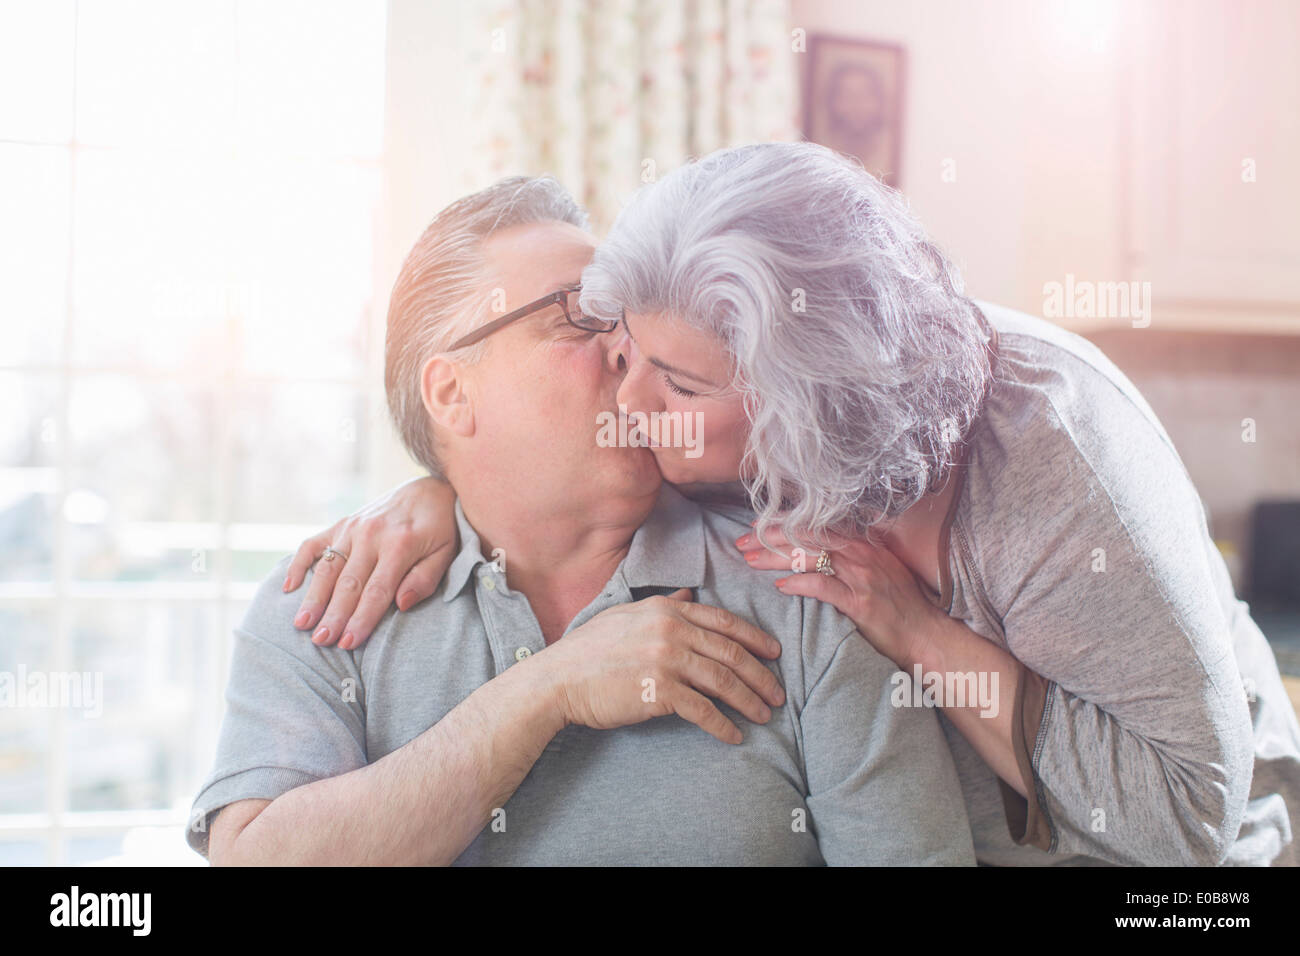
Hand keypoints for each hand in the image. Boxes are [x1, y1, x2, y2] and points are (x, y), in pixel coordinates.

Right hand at [284, 477, 458, 648]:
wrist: (430, 490)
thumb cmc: (441, 529)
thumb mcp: (446, 553)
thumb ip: (425, 579)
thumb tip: (401, 604)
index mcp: (400, 544)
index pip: (377, 590)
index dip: (362, 618)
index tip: (349, 642)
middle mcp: (372, 534)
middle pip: (349, 583)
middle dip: (334, 615)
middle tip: (322, 641)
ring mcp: (353, 527)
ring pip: (328, 568)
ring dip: (314, 597)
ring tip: (302, 624)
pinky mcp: (341, 523)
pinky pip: (313, 544)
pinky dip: (299, 564)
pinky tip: (288, 588)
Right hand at [534, 589, 785, 744]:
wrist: (559, 679)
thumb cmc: (589, 650)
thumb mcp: (626, 615)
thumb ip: (662, 605)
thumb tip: (687, 595)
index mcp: (666, 609)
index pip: (722, 621)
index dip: (754, 637)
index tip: (774, 653)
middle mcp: (671, 630)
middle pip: (730, 652)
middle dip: (760, 674)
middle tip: (778, 693)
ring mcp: (666, 660)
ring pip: (723, 680)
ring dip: (749, 700)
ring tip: (764, 715)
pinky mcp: (660, 691)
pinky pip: (703, 710)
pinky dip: (723, 724)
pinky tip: (734, 735)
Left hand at [734, 527, 944, 669]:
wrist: (925, 634)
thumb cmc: (900, 604)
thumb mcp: (879, 568)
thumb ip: (852, 554)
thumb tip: (817, 547)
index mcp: (863, 543)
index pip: (816, 523)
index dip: (784, 521)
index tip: (757, 523)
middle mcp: (862, 553)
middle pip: (807, 535)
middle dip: (770, 536)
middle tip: (742, 541)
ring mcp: (862, 577)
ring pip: (809, 557)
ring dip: (775, 558)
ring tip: (751, 561)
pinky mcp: (860, 603)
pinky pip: (822, 587)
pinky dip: (798, 585)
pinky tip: (779, 587)